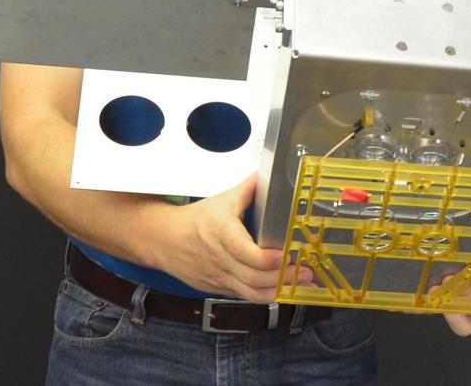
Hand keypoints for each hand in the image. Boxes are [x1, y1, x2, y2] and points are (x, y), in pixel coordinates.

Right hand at [159, 174, 311, 301]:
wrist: (164, 240)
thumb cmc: (195, 220)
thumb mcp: (222, 199)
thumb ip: (249, 188)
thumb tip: (270, 173)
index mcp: (220, 232)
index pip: (244, 251)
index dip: (268, 258)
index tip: (287, 255)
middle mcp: (219, 258)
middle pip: (253, 277)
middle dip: (284, 277)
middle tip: (306, 271)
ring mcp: (219, 277)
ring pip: (251, 293)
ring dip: (279, 290)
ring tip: (300, 281)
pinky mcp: (219, 289)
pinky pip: (245, 297)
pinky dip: (265, 296)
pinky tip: (281, 288)